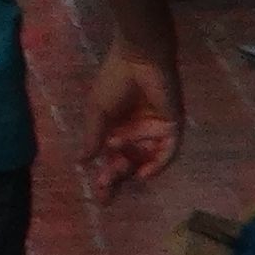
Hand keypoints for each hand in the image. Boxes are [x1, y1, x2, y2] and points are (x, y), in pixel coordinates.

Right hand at [81, 47, 182, 201]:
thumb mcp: (98, 111)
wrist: (138, 59)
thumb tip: (82, 161)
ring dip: (133, 169)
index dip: (106, 178)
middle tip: (105, 193)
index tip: (99, 196)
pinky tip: (144, 173)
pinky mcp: (172, 127)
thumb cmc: (114, 81)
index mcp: (117, 129)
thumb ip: (93, 137)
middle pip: (129, 164)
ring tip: (118, 172)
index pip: (112, 158)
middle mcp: (137, 134)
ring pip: (146, 160)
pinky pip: (167, 151)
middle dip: (117, 179)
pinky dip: (158, 164)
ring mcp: (155, 132)